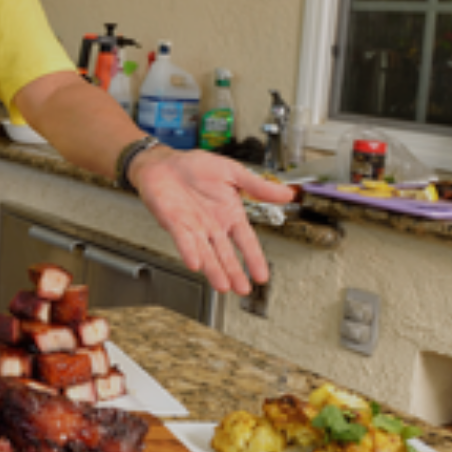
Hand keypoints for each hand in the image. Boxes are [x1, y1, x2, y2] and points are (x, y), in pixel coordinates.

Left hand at [128, 146, 292, 295]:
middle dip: (234, 272)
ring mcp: (193, 227)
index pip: (246, 241)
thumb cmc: (195, 167)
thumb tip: (287, 194)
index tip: (262, 276)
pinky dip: (189, 251)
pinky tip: (196, 264)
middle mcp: (212, 226)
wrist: (164, 162)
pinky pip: (183, 240)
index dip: (254, 258)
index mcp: (229, 215)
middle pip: (226, 254)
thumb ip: (258, 186)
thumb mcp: (233, 173)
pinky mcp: (174, 223)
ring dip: (214, 270)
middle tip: (242, 289)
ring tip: (223, 286)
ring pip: (206, 253)